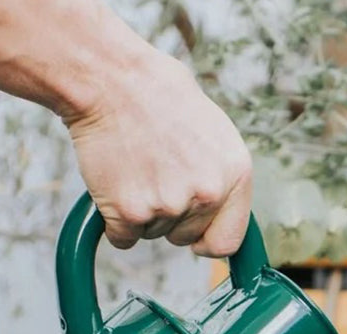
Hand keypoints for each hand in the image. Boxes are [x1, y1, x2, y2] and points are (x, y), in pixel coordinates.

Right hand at [63, 49, 251, 255]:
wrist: (111, 78)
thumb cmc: (159, 96)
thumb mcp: (214, 132)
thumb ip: (220, 177)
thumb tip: (219, 210)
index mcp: (236, 176)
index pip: (228, 242)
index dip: (208, 240)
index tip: (196, 237)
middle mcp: (208, 194)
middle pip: (185, 237)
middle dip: (169, 216)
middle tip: (153, 173)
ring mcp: (169, 206)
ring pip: (152, 233)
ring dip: (140, 210)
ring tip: (135, 165)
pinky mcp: (129, 212)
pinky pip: (122, 237)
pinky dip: (114, 219)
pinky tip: (115, 181)